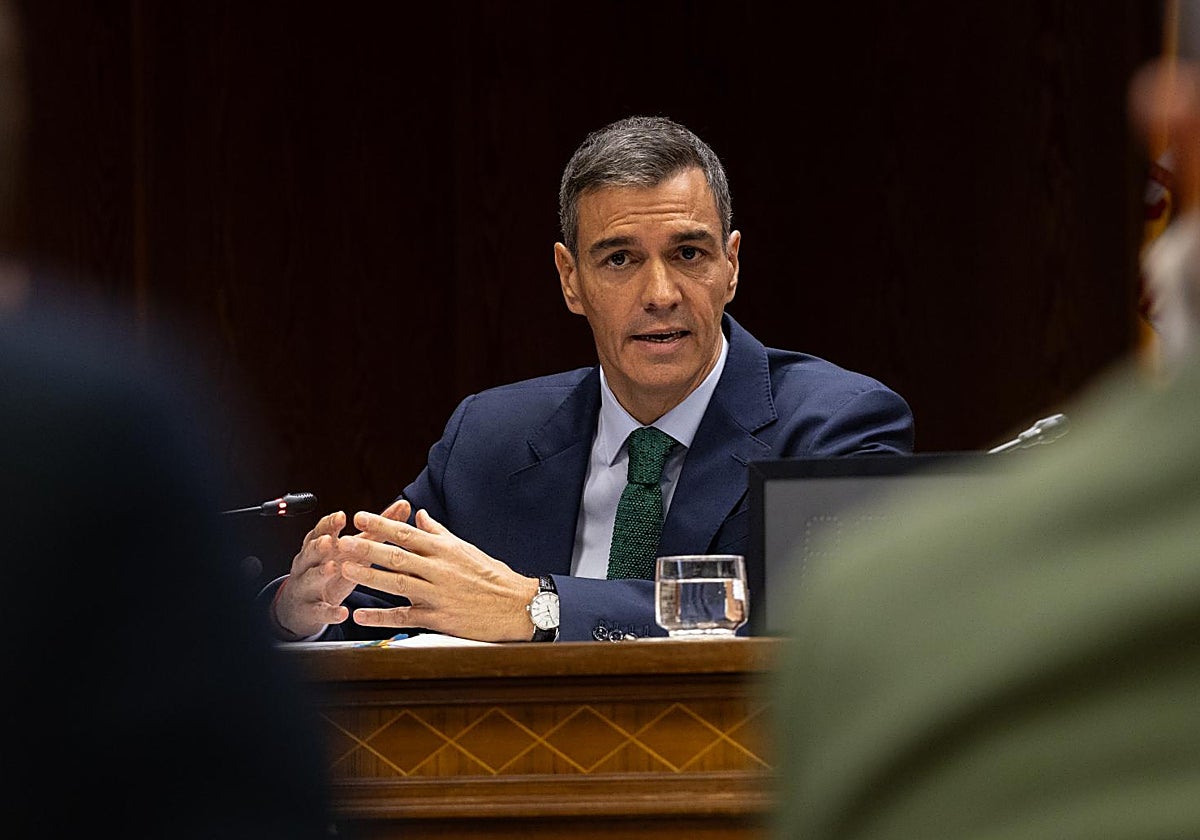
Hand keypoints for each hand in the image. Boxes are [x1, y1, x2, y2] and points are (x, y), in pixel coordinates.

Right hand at [271, 498, 410, 638]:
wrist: (304, 604)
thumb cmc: (333, 567)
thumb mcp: (353, 549)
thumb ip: (376, 529)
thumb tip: (403, 505)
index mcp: (320, 545)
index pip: (322, 530)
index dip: (330, 524)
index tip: (341, 516)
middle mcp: (310, 563)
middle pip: (311, 551)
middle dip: (319, 545)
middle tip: (330, 541)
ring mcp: (308, 586)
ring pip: (311, 578)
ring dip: (321, 573)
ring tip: (333, 568)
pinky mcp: (312, 610)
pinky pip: (320, 610)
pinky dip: (331, 612)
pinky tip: (343, 613)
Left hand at [339, 509, 539, 641]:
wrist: (518, 606)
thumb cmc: (493, 576)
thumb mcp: (467, 549)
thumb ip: (439, 533)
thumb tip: (419, 516)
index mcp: (446, 550)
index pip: (407, 534)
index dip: (382, 525)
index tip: (360, 517)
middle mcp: (440, 570)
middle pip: (397, 556)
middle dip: (368, 548)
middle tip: (344, 541)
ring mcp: (439, 595)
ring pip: (397, 584)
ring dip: (369, 576)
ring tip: (345, 569)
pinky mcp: (439, 618)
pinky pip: (405, 617)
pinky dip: (382, 617)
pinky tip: (362, 615)